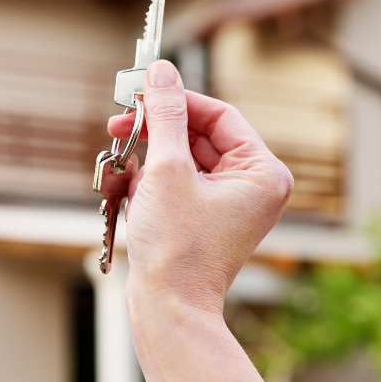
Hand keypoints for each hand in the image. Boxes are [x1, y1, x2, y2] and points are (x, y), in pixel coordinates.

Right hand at [108, 60, 292, 316]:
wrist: (168, 308)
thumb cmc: (177, 247)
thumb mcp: (167, 170)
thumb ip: (164, 116)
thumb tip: (161, 72)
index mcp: (262, 172)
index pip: (218, 115)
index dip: (176, 100)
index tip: (139, 90)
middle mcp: (251, 187)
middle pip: (198, 136)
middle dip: (156, 132)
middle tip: (118, 124)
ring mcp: (227, 205)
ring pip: (182, 160)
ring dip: (148, 159)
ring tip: (121, 167)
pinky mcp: (202, 220)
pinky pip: (175, 184)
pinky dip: (149, 182)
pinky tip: (130, 191)